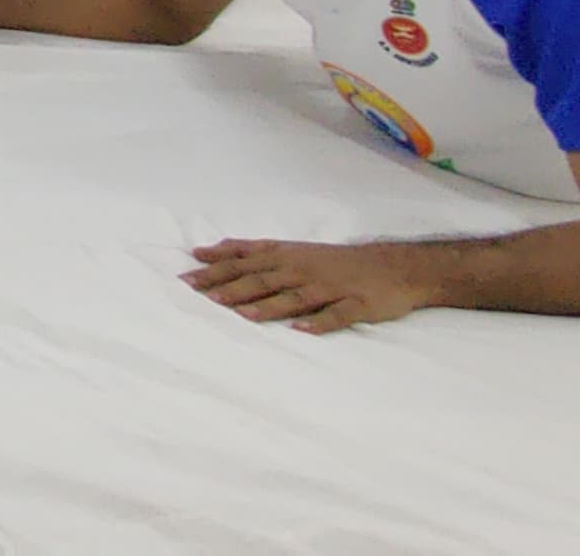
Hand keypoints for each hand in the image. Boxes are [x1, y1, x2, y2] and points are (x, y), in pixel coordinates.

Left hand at [183, 238, 436, 333]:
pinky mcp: (356, 304)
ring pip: (295, 297)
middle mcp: (303, 270)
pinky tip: (302, 330)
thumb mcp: (289, 248)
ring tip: (245, 315)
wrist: (392, 266)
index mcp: (286, 257)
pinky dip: (319, 322)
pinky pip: (336, 315)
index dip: (216, 270)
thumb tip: (207, 251)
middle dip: (233, 288)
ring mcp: (330, 288)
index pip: (244, 262)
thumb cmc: (331, 260)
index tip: (187, 278)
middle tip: (206, 297)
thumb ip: (248, 250)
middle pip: (263, 279)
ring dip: (269, 306)